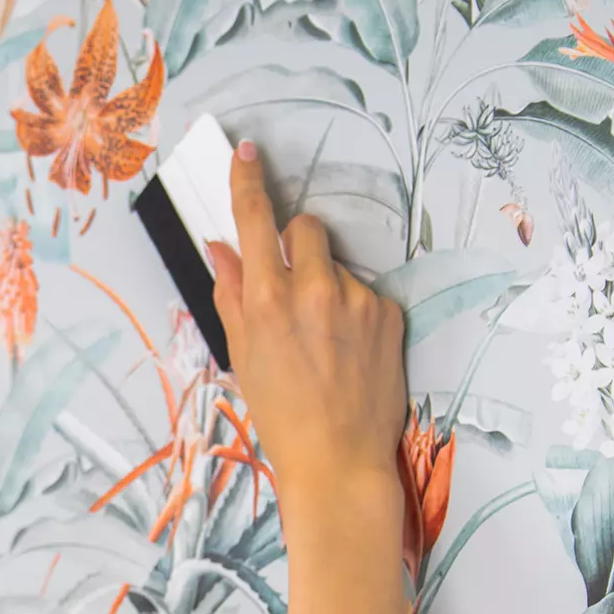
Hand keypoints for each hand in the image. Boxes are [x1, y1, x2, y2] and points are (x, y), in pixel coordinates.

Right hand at [208, 140, 411, 613]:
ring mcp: (358, 301)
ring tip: (324, 341)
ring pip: (338, 265)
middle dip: (298, 246)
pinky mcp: (390, 315)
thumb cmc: (281, 415)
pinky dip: (356, 313)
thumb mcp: (242, 355)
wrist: (338, 461)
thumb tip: (222, 248)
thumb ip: (232, 295)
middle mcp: (315, 290)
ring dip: (328, 287)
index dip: (248, 182)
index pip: (256, 221)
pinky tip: (350, 353)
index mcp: (268, 300)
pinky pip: (367, 294)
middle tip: (292, 287)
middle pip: (307, 229)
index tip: (247, 152)